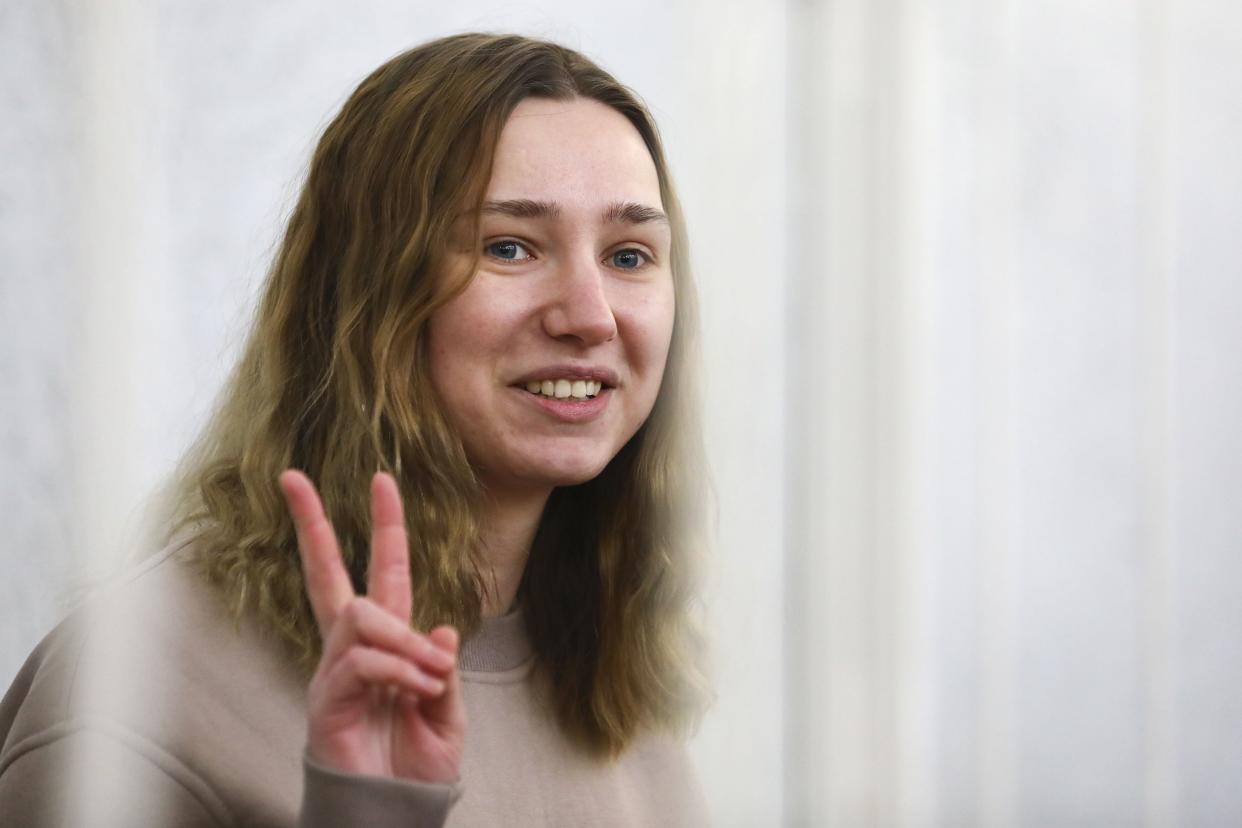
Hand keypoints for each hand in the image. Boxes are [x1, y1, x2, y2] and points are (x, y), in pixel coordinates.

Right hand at [278, 469, 465, 783]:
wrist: (398, 811)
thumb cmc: (418, 764)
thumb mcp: (449, 710)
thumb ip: (442, 667)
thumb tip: (439, 627)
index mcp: (389, 641)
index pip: (383, 572)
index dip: (385, 527)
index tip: (382, 480)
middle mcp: (355, 648)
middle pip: (326, 574)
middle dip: (311, 523)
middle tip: (291, 477)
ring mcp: (335, 671)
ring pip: (361, 616)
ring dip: (404, 640)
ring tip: (430, 675)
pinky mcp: (326, 699)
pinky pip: (362, 661)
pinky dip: (398, 671)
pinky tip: (415, 692)